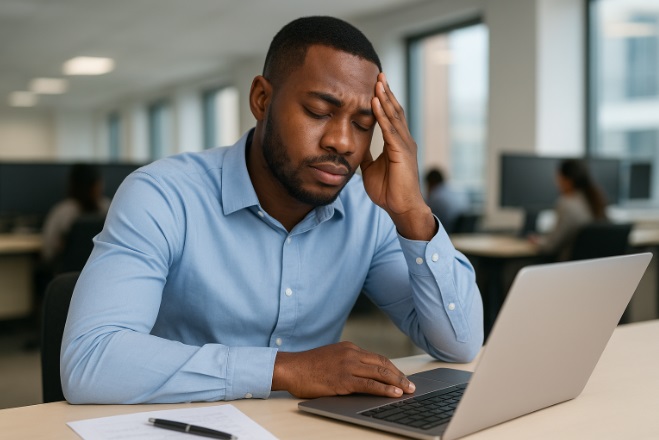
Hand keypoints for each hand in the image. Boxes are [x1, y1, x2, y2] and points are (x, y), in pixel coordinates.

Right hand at [272, 341, 415, 398]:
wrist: (291, 368)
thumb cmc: (308, 366)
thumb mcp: (331, 357)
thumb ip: (347, 362)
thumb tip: (363, 374)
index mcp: (349, 348)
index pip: (377, 357)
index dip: (392, 368)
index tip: (401, 377)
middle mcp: (351, 354)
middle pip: (382, 363)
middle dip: (399, 375)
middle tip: (411, 385)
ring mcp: (347, 366)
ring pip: (379, 372)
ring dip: (397, 382)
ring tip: (408, 390)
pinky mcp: (343, 379)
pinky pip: (369, 384)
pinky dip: (384, 389)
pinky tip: (394, 394)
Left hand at [360, 73, 435, 239]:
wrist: (401, 208)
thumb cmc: (389, 191)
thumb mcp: (371, 168)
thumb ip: (365, 154)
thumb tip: (354, 145)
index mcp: (397, 142)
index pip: (389, 116)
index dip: (382, 100)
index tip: (375, 84)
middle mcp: (403, 140)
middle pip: (394, 110)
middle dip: (385, 92)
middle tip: (378, 73)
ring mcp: (404, 145)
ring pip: (393, 116)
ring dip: (384, 98)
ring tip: (378, 81)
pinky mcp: (402, 152)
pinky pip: (390, 130)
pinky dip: (382, 115)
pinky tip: (375, 102)